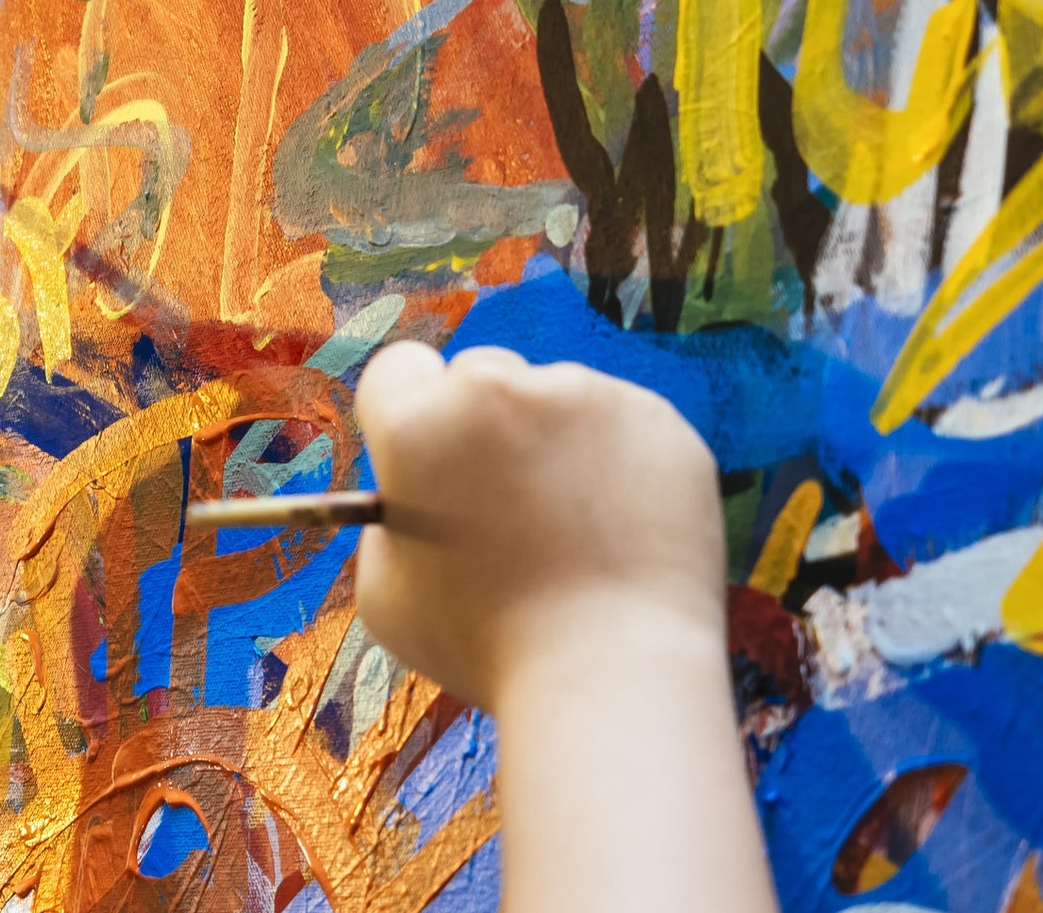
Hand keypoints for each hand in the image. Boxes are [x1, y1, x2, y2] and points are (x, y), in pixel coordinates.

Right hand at [351, 342, 725, 709]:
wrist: (613, 673)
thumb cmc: (485, 647)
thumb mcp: (385, 591)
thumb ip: (390, 520)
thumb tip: (418, 493)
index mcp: (420, 424)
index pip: (400, 369)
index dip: (409, 414)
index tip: (430, 456)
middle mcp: (502, 390)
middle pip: (481, 374)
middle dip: (485, 424)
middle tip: (504, 504)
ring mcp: (589, 396)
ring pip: (557, 400)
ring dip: (554, 443)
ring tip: (570, 533)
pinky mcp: (657, 420)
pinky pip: (620, 425)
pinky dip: (615, 464)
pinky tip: (615, 531)